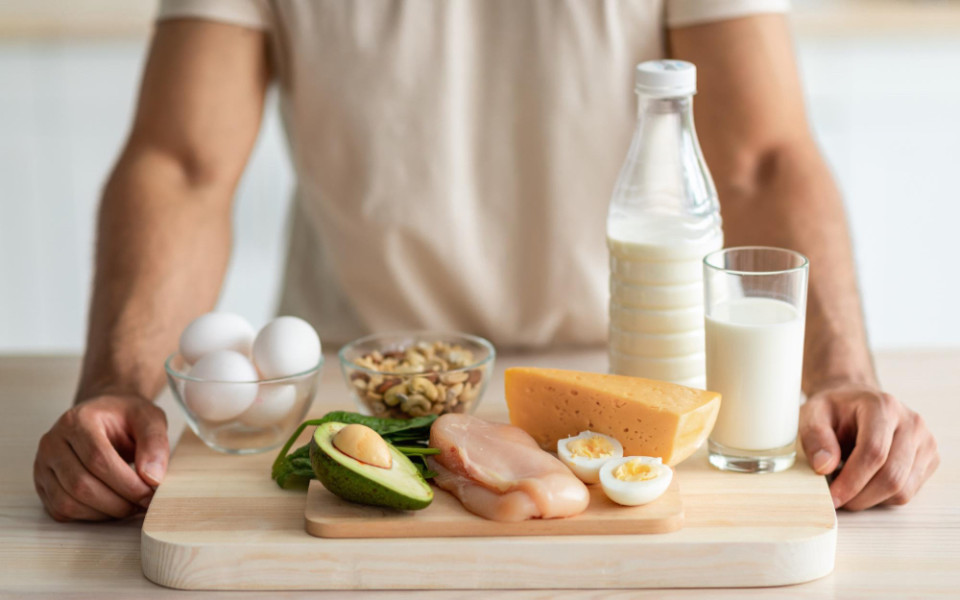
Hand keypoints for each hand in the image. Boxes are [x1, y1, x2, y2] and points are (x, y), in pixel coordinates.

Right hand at [34, 394, 168, 521]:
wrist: (105, 414)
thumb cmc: (127, 418)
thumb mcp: (149, 419)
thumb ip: (155, 443)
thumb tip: (152, 478)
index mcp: (78, 420)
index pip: (97, 459)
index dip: (127, 483)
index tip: (150, 493)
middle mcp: (53, 442)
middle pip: (81, 484)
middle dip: (118, 502)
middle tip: (144, 503)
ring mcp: (42, 464)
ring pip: (68, 502)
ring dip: (105, 512)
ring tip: (131, 505)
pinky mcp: (43, 483)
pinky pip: (61, 510)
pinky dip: (90, 516)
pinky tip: (112, 506)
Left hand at [799, 384, 938, 510]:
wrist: (855, 403)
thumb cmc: (834, 410)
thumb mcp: (812, 415)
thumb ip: (816, 437)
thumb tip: (824, 466)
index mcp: (882, 406)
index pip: (873, 451)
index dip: (852, 480)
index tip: (832, 496)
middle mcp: (911, 423)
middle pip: (891, 475)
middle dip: (860, 496)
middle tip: (836, 501)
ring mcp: (925, 442)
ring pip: (903, 489)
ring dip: (870, 499)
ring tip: (847, 488)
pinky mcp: (929, 459)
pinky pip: (908, 492)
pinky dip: (883, 497)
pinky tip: (864, 484)